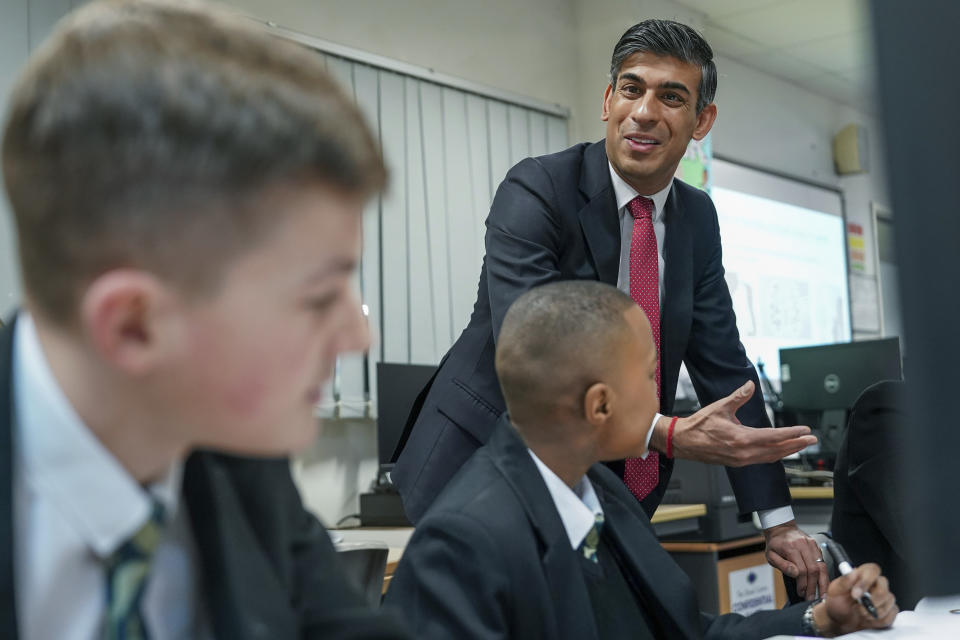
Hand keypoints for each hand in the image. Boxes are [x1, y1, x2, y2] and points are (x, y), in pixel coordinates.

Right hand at [654, 381, 816, 465]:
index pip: (774, 437)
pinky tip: (780, 451)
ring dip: (788, 451)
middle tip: (811, 440)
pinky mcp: (738, 462)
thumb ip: (738, 397)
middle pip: (777, 450)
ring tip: (800, 445)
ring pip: (771, 457)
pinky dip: (775, 455)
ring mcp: (741, 459)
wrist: (684, 442)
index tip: (805, 431)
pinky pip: (762, 460)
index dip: (791, 434)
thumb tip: (750, 386)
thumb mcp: (720, 407)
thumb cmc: (699, 426)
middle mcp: (744, 453)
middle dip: (796, 444)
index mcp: (741, 439)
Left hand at [763, 521, 827, 599]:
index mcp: (791, 547)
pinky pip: (823, 562)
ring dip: (823, 583)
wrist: (781, 529)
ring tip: (822, 595)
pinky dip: (824, 575)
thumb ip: (782, 565)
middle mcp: (803, 545)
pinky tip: (823, 584)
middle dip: (813, 586)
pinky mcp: (817, 546)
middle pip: (813, 569)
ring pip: (822, 566)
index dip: (802, 584)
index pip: (801, 570)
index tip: (801, 592)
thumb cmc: (775, 544)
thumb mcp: (770, 555)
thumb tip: (794, 573)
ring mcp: (812, 545)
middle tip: (811, 598)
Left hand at [812, 563, 897, 635]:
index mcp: (862, 575)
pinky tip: (868, 619)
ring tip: (860, 613)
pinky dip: (879, 620)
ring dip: (873, 612)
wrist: (840, 620)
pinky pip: (891, 614)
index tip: (855, 594)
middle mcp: (875, 584)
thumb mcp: (835, 591)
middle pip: (884, 588)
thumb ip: (844, 581)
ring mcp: (884, 597)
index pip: (873, 570)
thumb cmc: (837, 602)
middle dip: (872, 601)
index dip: (866, 581)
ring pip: (889, 601)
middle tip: (858, 608)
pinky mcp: (889, 610)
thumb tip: (854, 572)